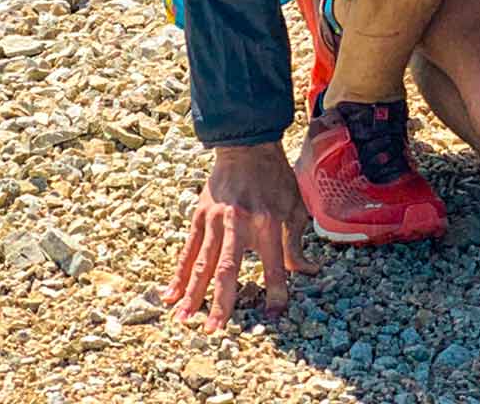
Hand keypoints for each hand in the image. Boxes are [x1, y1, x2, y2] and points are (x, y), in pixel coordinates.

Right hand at [163, 142, 317, 331]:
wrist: (247, 147)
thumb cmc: (275, 179)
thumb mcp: (294, 207)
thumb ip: (296, 243)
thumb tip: (309, 272)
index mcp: (269, 221)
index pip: (275, 265)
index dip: (276, 291)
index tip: (275, 315)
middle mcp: (240, 223)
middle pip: (229, 269)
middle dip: (222, 302)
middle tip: (215, 331)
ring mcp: (216, 220)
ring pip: (202, 263)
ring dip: (193, 294)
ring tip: (184, 321)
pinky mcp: (199, 217)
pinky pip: (187, 250)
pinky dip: (179, 274)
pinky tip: (170, 295)